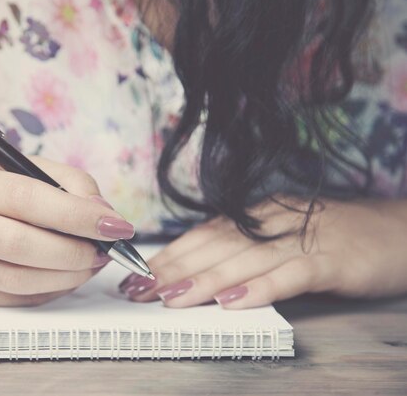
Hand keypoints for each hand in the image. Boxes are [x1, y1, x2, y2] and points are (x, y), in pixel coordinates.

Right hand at [0, 157, 133, 305]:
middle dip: (75, 251)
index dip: (75, 215)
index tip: (114, 225)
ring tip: (92, 263)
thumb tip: (104, 215)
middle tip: (106, 250)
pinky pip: (17, 299)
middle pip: (21, 245)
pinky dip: (52, 288)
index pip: (26, 199)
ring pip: (20, 280)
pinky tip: (66, 275)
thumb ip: (71, 184)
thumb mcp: (28, 170)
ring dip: (69, 276)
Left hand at [119, 197, 406, 308]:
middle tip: (139, 290)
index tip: (138, 275)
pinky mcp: (331, 260)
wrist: (398, 231)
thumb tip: (201, 273)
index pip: (204, 235)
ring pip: (243, 260)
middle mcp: (274, 223)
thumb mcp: (283, 237)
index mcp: (259, 216)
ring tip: (170, 298)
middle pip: (215, 247)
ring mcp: (302, 240)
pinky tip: (231, 303)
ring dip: (203, 280)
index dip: (170, 255)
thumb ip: (246, 250)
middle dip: (172, 270)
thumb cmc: (334, 238)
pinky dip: (259, 289)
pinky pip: (290, 275)